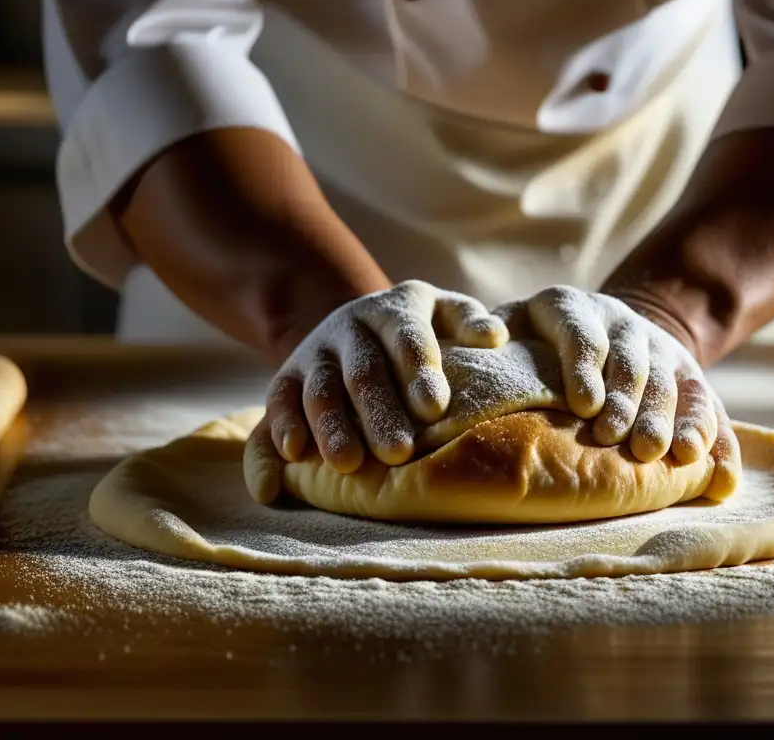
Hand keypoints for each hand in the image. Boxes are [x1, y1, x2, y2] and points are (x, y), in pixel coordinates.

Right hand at [265, 280, 508, 472]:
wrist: (353, 323)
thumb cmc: (417, 329)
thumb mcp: (442, 312)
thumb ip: (468, 320)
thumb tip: (494, 336)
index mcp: (394, 309)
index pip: (407, 337)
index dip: (419, 370)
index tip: (434, 408)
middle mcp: (350, 327)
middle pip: (363, 371)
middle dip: (379, 413)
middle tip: (398, 453)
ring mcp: (315, 352)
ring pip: (320, 390)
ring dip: (332, 427)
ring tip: (348, 464)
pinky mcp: (286, 378)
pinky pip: (279, 403)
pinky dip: (281, 427)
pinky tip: (292, 455)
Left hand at [493, 285, 739, 490]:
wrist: (594, 327)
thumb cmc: (525, 342)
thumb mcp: (506, 326)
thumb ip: (486, 336)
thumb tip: (480, 344)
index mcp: (568, 306)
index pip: (579, 330)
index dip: (583, 364)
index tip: (583, 404)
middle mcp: (619, 322)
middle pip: (630, 360)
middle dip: (628, 400)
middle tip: (618, 438)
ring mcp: (656, 347)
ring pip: (669, 382)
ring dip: (669, 419)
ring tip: (668, 455)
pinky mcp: (685, 375)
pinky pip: (706, 405)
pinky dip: (716, 440)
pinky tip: (717, 474)